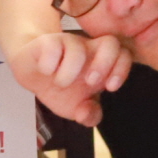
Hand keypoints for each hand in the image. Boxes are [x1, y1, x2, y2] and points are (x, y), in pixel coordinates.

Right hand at [5, 28, 132, 126]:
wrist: (33, 74)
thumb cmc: (60, 88)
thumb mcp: (76, 107)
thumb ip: (89, 115)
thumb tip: (86, 116)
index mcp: (101, 63)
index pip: (124, 55)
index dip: (121, 70)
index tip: (109, 88)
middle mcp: (88, 49)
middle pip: (111, 42)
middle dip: (104, 64)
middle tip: (90, 82)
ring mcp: (67, 43)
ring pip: (77, 45)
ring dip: (71, 69)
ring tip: (62, 83)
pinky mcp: (46, 42)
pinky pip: (52, 45)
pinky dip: (50, 63)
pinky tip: (47, 71)